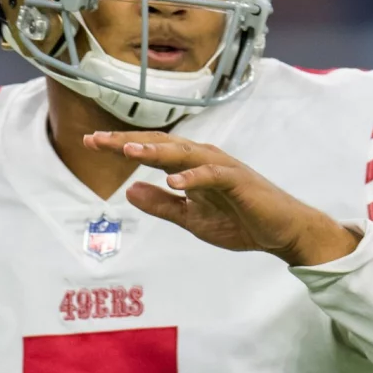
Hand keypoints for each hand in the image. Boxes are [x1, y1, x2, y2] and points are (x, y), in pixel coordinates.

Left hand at [84, 131, 358, 265]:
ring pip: (184, 154)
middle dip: (129, 141)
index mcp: (190, 166)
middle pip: (161, 144)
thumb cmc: (240, 221)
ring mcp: (222, 168)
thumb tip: (129, 190)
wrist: (281, 232)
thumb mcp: (191, 219)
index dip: (121, 145)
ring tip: (129, 152)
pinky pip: (213, 176)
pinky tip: (175, 182)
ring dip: (156, 152)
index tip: (91, 141)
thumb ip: (162, 205)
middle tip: (97, 140)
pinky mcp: (239, 182)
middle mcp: (203, 159)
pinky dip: (194, 177)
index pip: (150, 151)